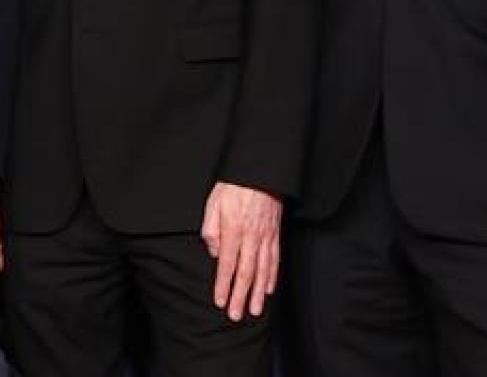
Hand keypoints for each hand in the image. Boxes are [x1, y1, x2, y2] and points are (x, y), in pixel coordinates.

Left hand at [200, 181, 281, 320]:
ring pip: (262, 270)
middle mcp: (251, 237)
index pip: (226, 264)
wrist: (259, 172)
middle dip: (240, 296)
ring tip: (255, 310)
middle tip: (236, 315)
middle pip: (246, 272)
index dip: (223, 285)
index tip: (220, 301)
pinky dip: (272, 276)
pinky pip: (275, 259)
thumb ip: (211, 231)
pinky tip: (269, 289)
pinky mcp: (275, 234)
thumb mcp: (212, 204)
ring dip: (258, 292)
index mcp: (233, 230)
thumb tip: (214, 254)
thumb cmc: (233, 187)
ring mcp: (265, 237)